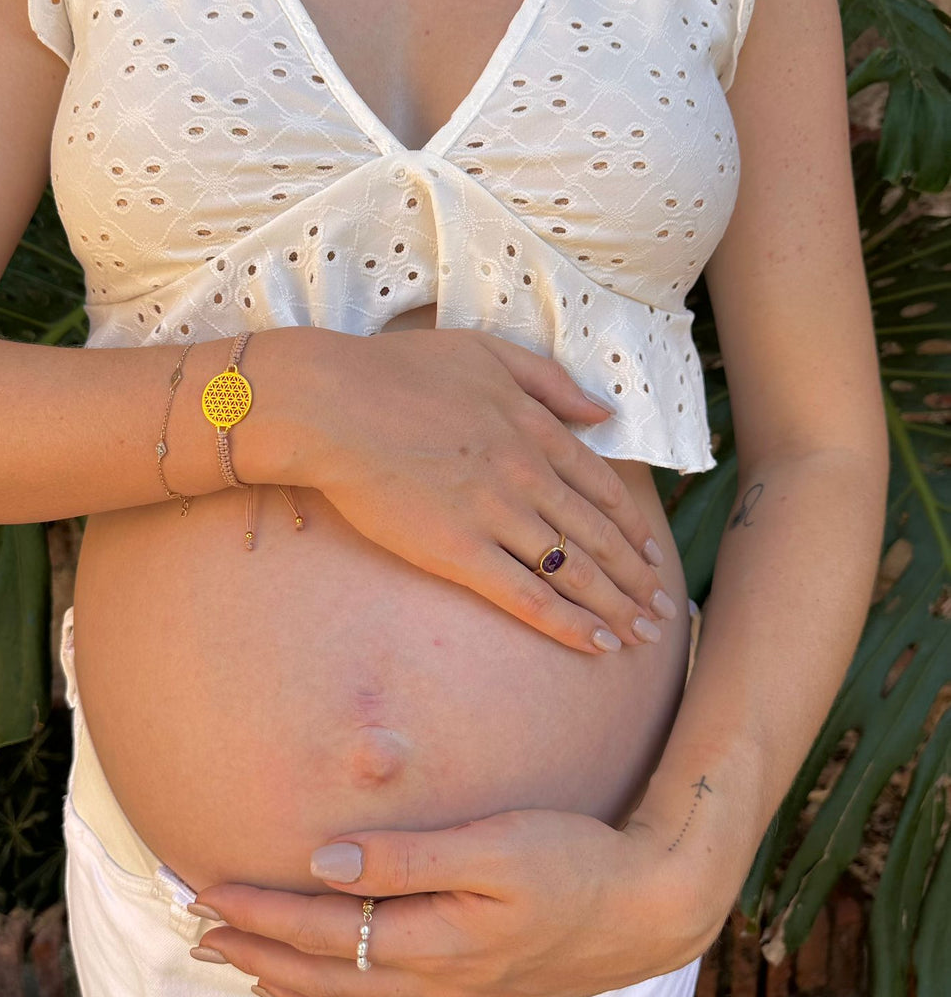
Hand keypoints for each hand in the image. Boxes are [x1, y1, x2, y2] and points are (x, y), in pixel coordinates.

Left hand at [187, 811, 727, 996]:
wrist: (644, 911)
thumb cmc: (572, 859)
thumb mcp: (496, 843)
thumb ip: (407, 856)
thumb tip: (325, 862)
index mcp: (437, 940)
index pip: (324, 928)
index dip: (260, 909)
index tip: (208, 887)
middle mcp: (437, 988)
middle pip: (322, 976)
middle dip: (253, 949)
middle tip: (198, 924)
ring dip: (284, 988)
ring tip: (241, 962)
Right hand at [285, 326, 671, 654]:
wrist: (333, 404)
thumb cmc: (398, 372)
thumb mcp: (486, 352)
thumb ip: (550, 382)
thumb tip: (601, 414)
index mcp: (535, 429)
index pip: (603, 489)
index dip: (633, 527)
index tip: (653, 555)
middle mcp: (528, 475)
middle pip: (599, 536)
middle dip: (637, 578)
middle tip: (664, 610)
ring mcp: (496, 515)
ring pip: (574, 570)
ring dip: (616, 606)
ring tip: (644, 633)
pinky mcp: (459, 552)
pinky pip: (527, 597)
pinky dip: (568, 624)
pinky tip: (597, 644)